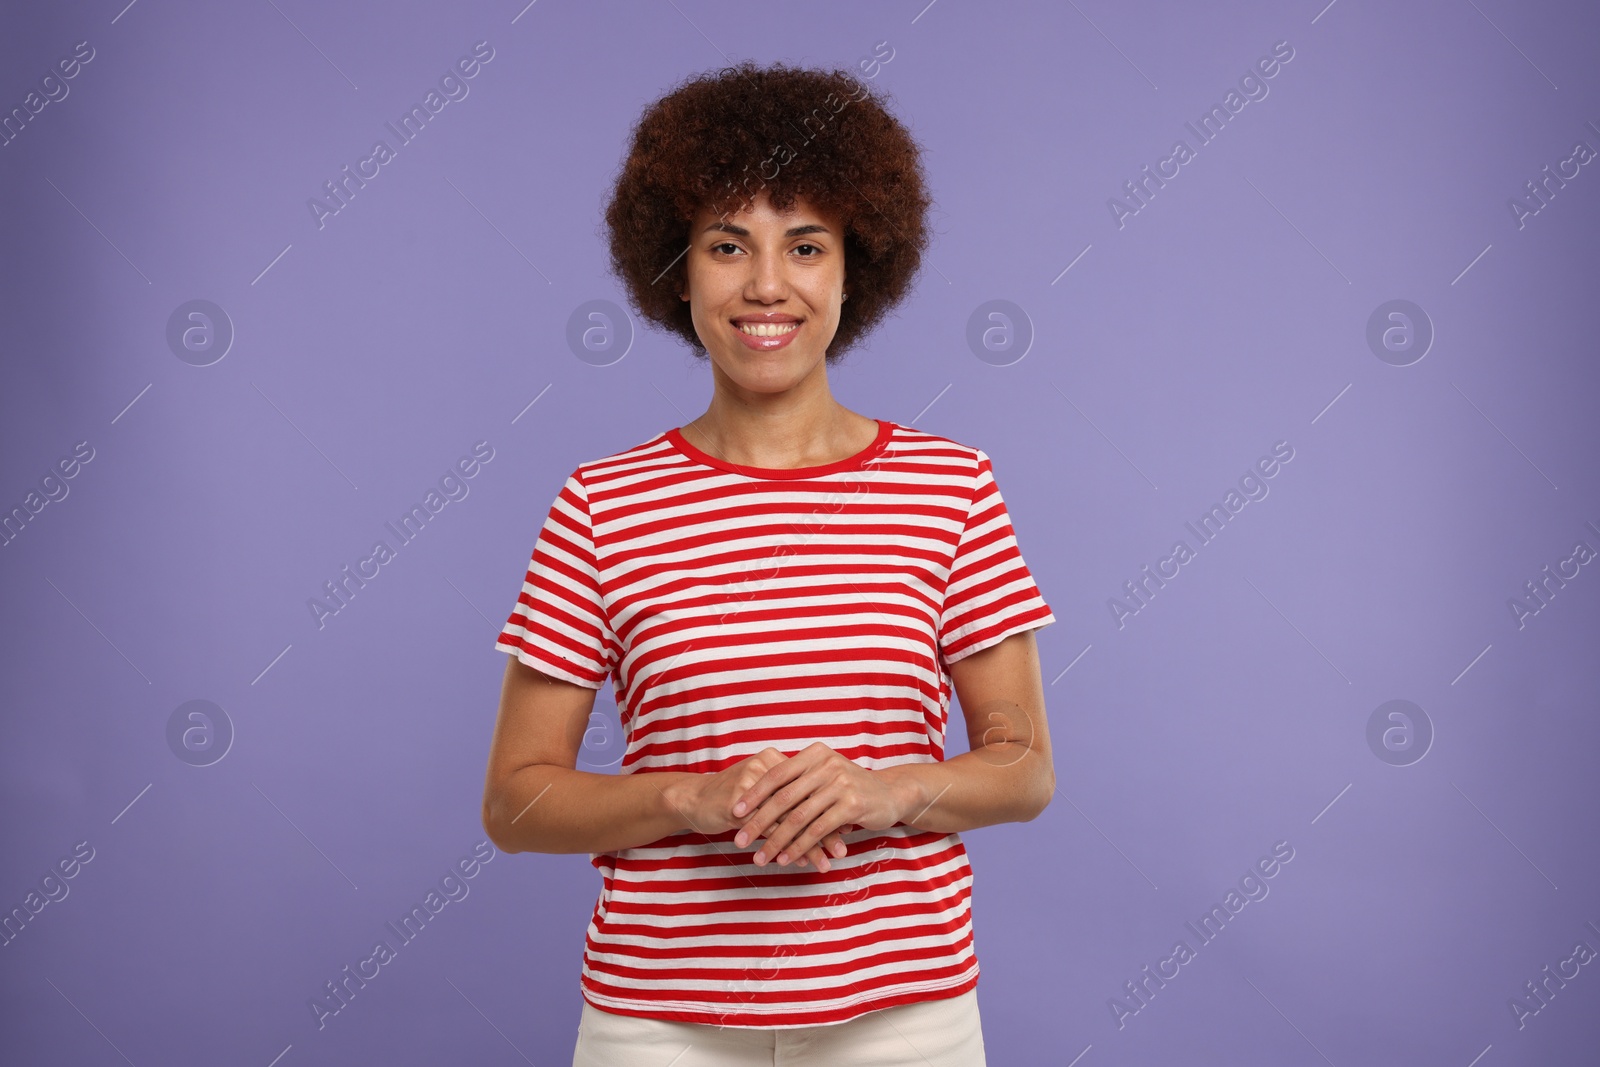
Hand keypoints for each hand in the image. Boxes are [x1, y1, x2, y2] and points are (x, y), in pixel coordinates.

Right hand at [674, 748, 848, 871]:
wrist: (691, 799)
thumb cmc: (731, 798)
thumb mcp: (762, 790)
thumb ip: (790, 796)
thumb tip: (830, 812)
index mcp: (775, 760)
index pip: (810, 787)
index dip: (830, 808)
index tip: (848, 828)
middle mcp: (765, 767)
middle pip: (804, 801)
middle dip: (826, 828)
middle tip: (843, 848)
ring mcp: (751, 785)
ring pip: (789, 817)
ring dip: (809, 843)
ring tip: (826, 861)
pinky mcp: (738, 805)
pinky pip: (768, 829)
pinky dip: (785, 846)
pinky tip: (797, 861)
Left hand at [731, 742, 904, 867]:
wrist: (891, 793)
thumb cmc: (850, 787)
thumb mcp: (824, 775)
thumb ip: (798, 782)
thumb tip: (758, 799)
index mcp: (814, 755)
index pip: (776, 774)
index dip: (753, 794)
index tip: (735, 813)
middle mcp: (826, 765)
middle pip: (783, 798)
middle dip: (758, 822)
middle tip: (740, 841)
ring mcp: (840, 784)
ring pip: (798, 818)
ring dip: (776, 841)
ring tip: (761, 858)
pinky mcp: (851, 805)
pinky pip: (817, 830)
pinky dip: (800, 847)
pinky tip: (787, 859)